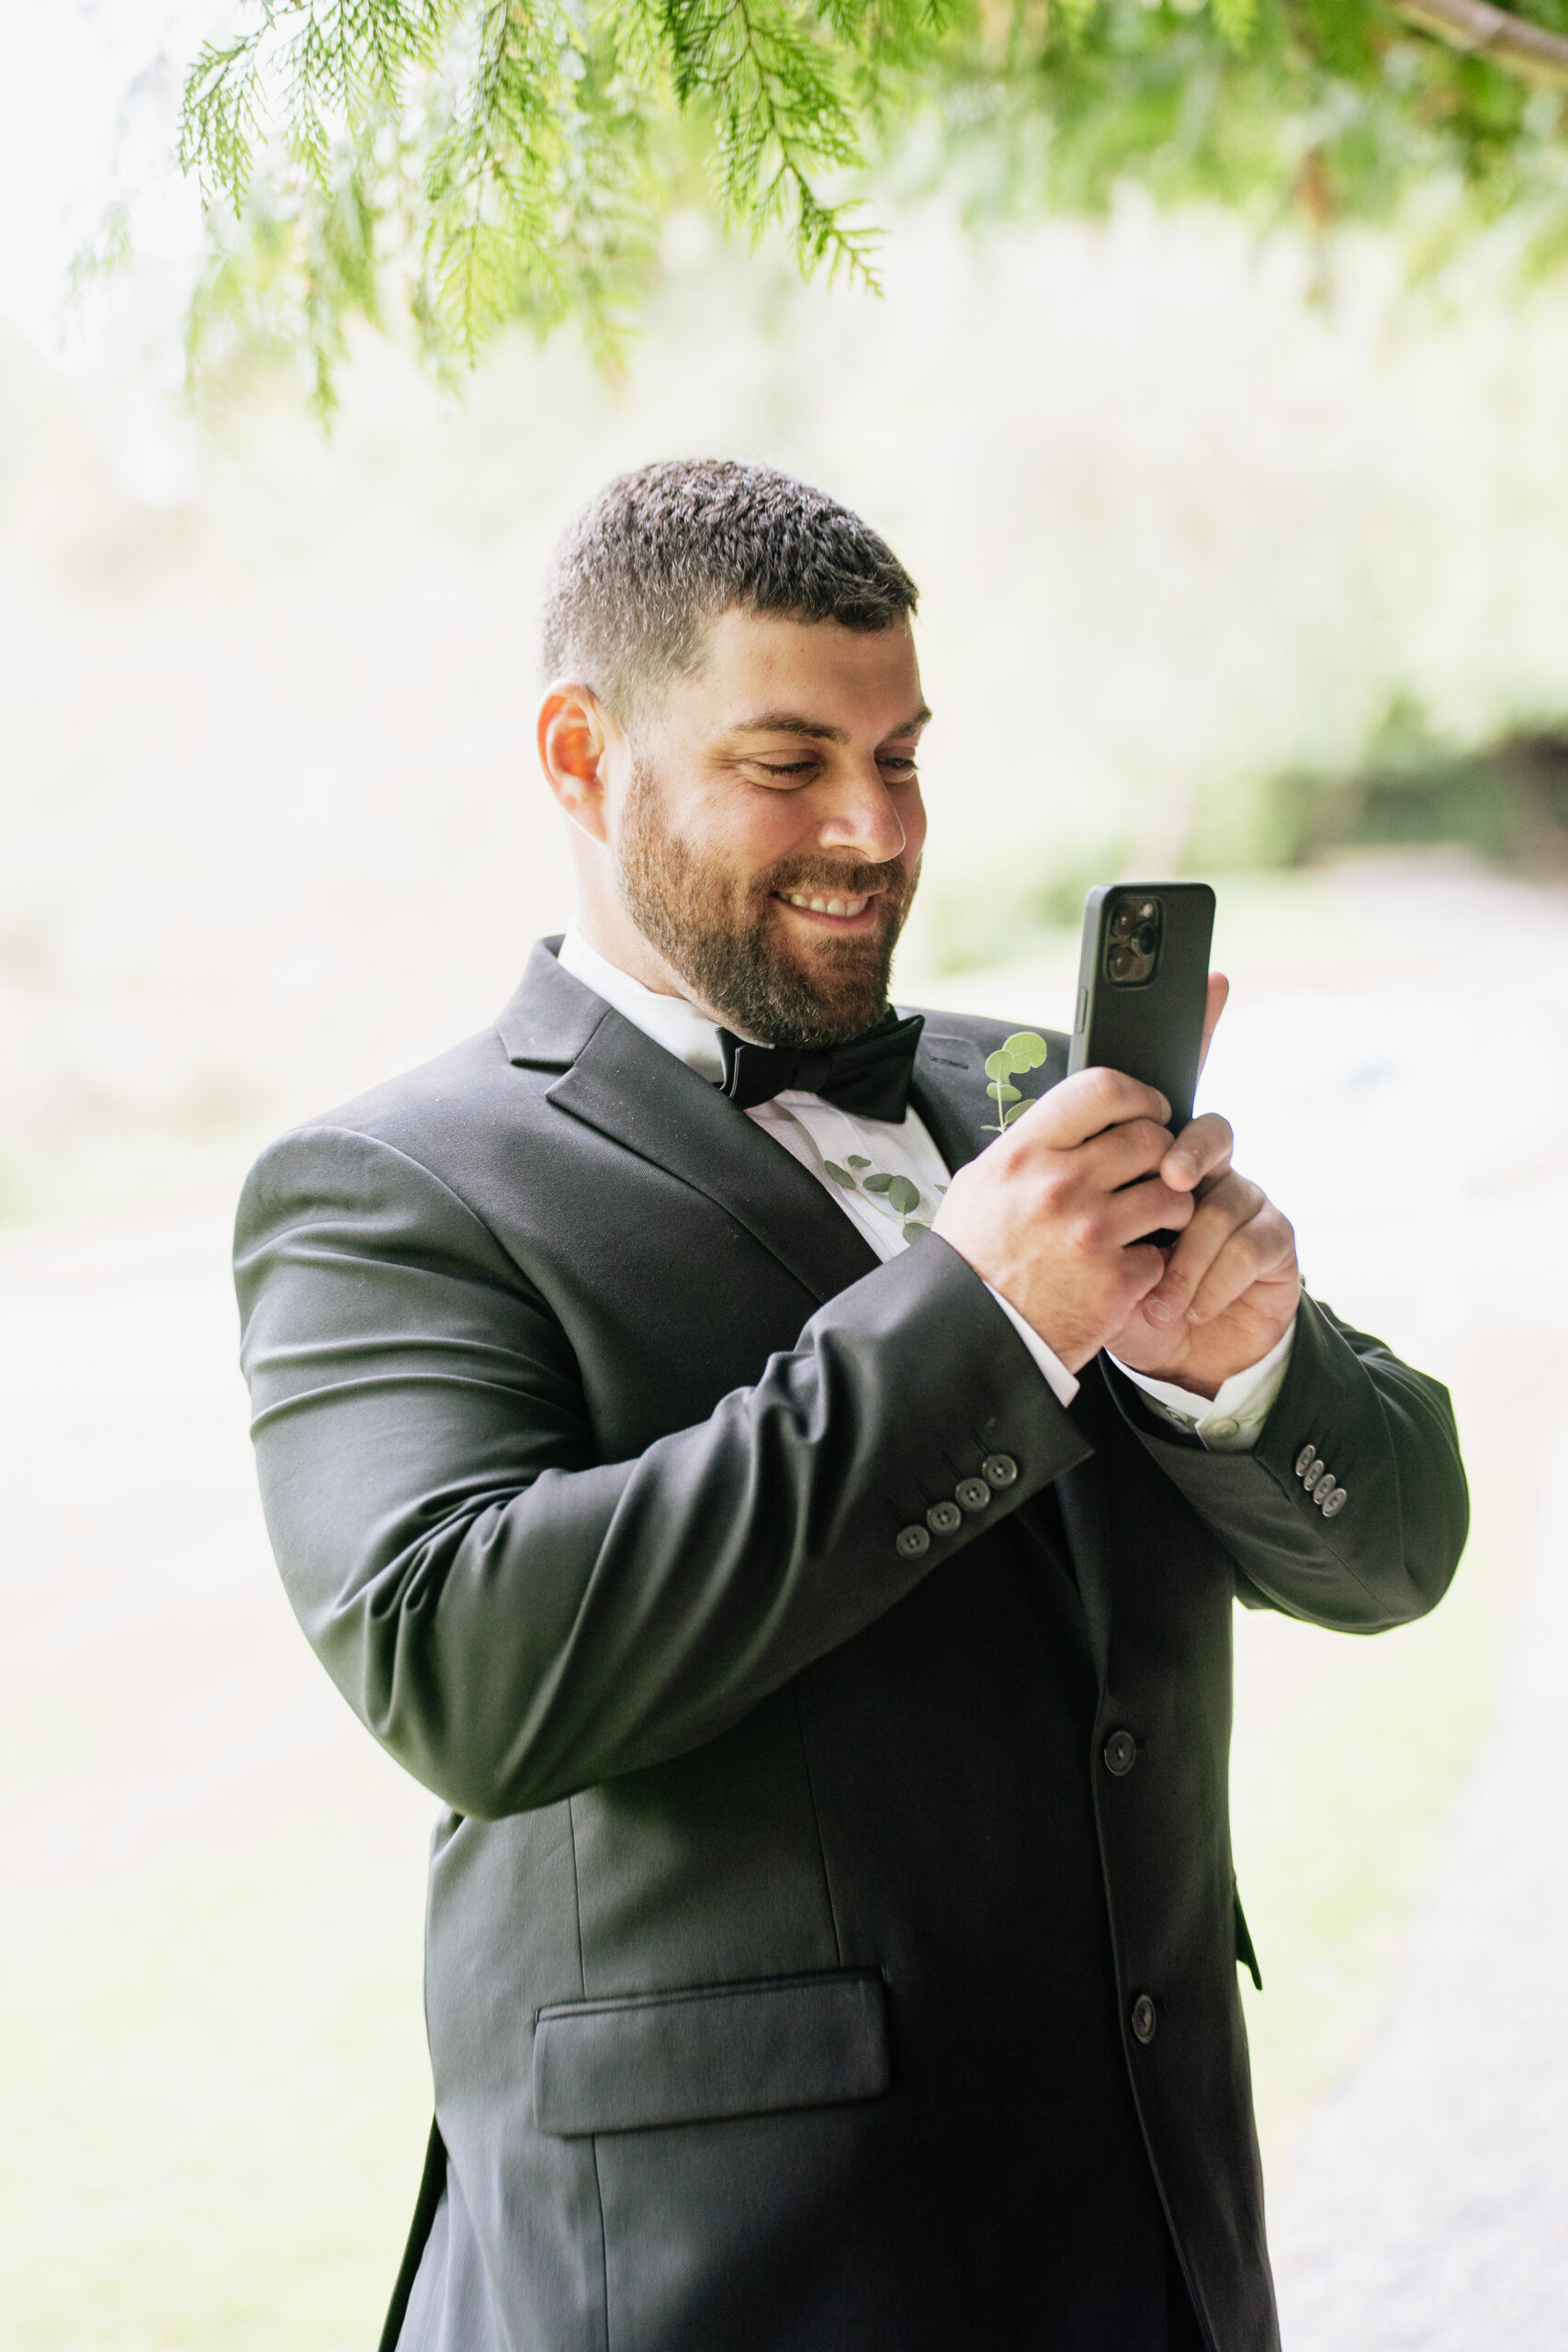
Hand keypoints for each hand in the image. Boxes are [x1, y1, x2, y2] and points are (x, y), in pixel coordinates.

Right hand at [931, 1067, 1194, 1373]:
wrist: (966, 1334)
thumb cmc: (972, 1260)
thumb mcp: (979, 1185)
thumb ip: (1029, 1149)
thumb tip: (1073, 1123)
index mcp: (1024, 1154)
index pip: (1101, 1090)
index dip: (1138, 1096)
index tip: (1149, 1110)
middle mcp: (1060, 1185)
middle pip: (1149, 1139)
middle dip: (1161, 1155)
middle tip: (1152, 1173)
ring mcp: (1091, 1233)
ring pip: (1172, 1196)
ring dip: (1169, 1208)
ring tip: (1149, 1222)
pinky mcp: (1115, 1282)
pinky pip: (1162, 1256)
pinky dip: (1150, 1264)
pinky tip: (1126, 1270)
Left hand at [1104, 972, 1299, 1395]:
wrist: (1166, 1362)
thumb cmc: (1115, 1294)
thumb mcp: (1075, 1246)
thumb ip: (1068, 1197)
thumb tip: (1028, 1160)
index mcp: (1153, 1157)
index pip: (1173, 1085)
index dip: (1198, 1029)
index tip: (1210, 980)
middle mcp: (1205, 1168)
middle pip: (1207, 1129)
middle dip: (1187, 1155)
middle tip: (1168, 1182)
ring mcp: (1245, 1200)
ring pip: (1225, 1195)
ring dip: (1189, 1252)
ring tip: (1158, 1298)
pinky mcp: (1275, 1243)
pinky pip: (1251, 1242)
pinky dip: (1212, 1282)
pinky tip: (1188, 1309)